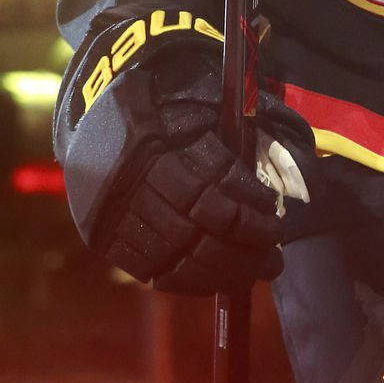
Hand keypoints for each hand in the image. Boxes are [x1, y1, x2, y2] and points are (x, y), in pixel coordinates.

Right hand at [54, 23, 313, 294]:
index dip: (246, 201)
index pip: (209, 183)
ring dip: (222, 270)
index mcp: (153, 137)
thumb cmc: (161, 103)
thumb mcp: (198, 101)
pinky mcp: (103, 236)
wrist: (93, 113)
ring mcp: (113, 213)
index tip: (273, 209)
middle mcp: (129, 180)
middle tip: (276, 257)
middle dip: (243, 245)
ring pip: (175, 255)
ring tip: (256, 271)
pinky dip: (188, 281)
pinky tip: (217, 280)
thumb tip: (290, 170)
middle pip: (196, 227)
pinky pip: (149, 271)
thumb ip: (235, 136)